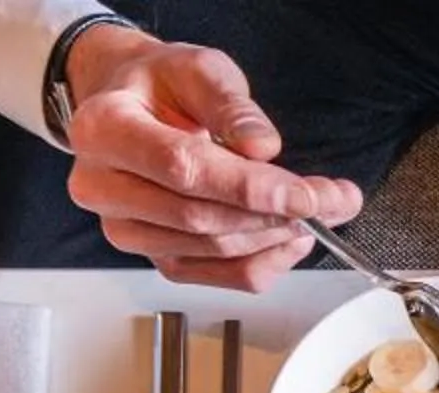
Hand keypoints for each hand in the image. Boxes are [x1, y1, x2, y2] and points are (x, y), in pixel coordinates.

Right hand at [59, 23, 361, 288]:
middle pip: (201, 218)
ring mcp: (128, 230)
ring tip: (323, 211)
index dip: (249, 188)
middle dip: (277, 213)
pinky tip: (292, 237)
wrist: (129, 106)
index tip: (304, 195)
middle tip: (334, 200)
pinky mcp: (156, 257)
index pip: (183, 169)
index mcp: (105, 129)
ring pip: (214, 251)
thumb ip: (229, 103)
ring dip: (278, 237)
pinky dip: (265, 261)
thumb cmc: (159, 86)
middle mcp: (104, 187)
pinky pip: (219, 276)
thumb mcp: (196, 69)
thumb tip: (262, 147)